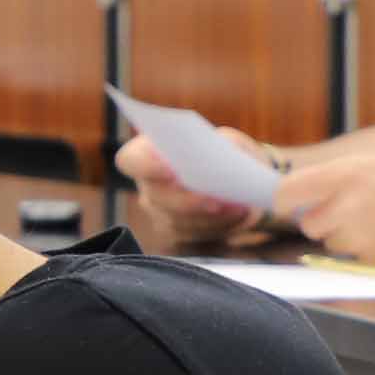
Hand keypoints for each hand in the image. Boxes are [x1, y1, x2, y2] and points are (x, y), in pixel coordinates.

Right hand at [113, 126, 275, 255]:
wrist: (244, 182)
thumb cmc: (229, 154)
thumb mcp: (230, 140)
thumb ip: (223, 142)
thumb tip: (220, 155)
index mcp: (148, 154)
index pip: (131, 160)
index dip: (146, 166)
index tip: (172, 170)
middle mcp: (150, 186)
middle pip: (156, 197)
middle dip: (186, 199)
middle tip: (213, 198)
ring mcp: (162, 214)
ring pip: (179, 221)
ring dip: (210, 215)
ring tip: (239, 204)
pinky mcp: (182, 235)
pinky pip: (197, 235)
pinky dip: (222, 224)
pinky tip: (241, 212)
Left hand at [273, 153, 374, 268]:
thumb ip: (343, 179)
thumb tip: (308, 196)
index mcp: (348, 173)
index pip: (289, 191)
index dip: (285, 200)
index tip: (288, 204)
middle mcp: (347, 205)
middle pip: (310, 223)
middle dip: (326, 222)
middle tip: (356, 216)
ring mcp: (359, 238)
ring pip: (335, 245)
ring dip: (351, 239)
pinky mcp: (374, 264)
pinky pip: (358, 262)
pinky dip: (372, 255)